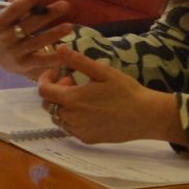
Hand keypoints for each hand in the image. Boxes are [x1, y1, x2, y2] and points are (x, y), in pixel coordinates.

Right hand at [0, 0, 75, 76]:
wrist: (5, 57)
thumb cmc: (13, 25)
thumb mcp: (17, 6)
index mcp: (2, 19)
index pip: (15, 8)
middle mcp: (5, 36)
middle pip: (27, 24)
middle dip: (47, 15)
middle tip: (66, 5)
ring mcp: (14, 52)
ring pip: (35, 42)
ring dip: (52, 34)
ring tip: (70, 26)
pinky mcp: (23, 65)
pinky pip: (38, 60)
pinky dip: (51, 57)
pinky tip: (64, 51)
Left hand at [35, 45, 183, 145]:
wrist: (145, 116)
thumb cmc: (125, 91)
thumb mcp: (102, 72)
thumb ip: (78, 61)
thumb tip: (58, 49)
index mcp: (72, 99)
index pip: (43, 91)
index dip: (45, 79)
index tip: (56, 72)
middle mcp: (70, 118)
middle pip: (48, 104)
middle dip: (56, 91)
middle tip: (74, 82)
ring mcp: (78, 131)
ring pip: (58, 117)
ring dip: (63, 105)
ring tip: (83, 96)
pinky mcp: (87, 139)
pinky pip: (70, 128)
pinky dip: (73, 118)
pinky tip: (89, 110)